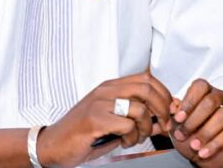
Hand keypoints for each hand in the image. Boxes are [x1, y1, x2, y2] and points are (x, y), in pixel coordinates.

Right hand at [36, 72, 172, 167]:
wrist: (54, 145)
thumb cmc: (84, 134)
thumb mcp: (114, 122)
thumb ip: (138, 117)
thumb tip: (164, 119)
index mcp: (110, 87)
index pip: (147, 78)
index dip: (164, 94)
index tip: (169, 112)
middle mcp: (105, 91)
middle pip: (147, 88)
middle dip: (163, 109)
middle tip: (163, 126)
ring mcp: (99, 103)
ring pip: (139, 109)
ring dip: (146, 129)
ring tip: (136, 138)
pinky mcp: (94, 119)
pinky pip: (126, 125)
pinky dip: (131, 138)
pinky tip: (123, 142)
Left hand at [169, 79, 222, 167]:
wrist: (202, 152)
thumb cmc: (189, 133)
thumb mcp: (177, 124)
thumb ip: (174, 114)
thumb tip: (173, 107)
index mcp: (204, 91)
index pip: (200, 86)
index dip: (188, 102)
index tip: (178, 118)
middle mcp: (220, 98)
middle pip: (210, 101)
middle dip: (194, 120)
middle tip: (182, 134)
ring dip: (206, 132)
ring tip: (194, 145)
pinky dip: (215, 144)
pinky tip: (203, 152)